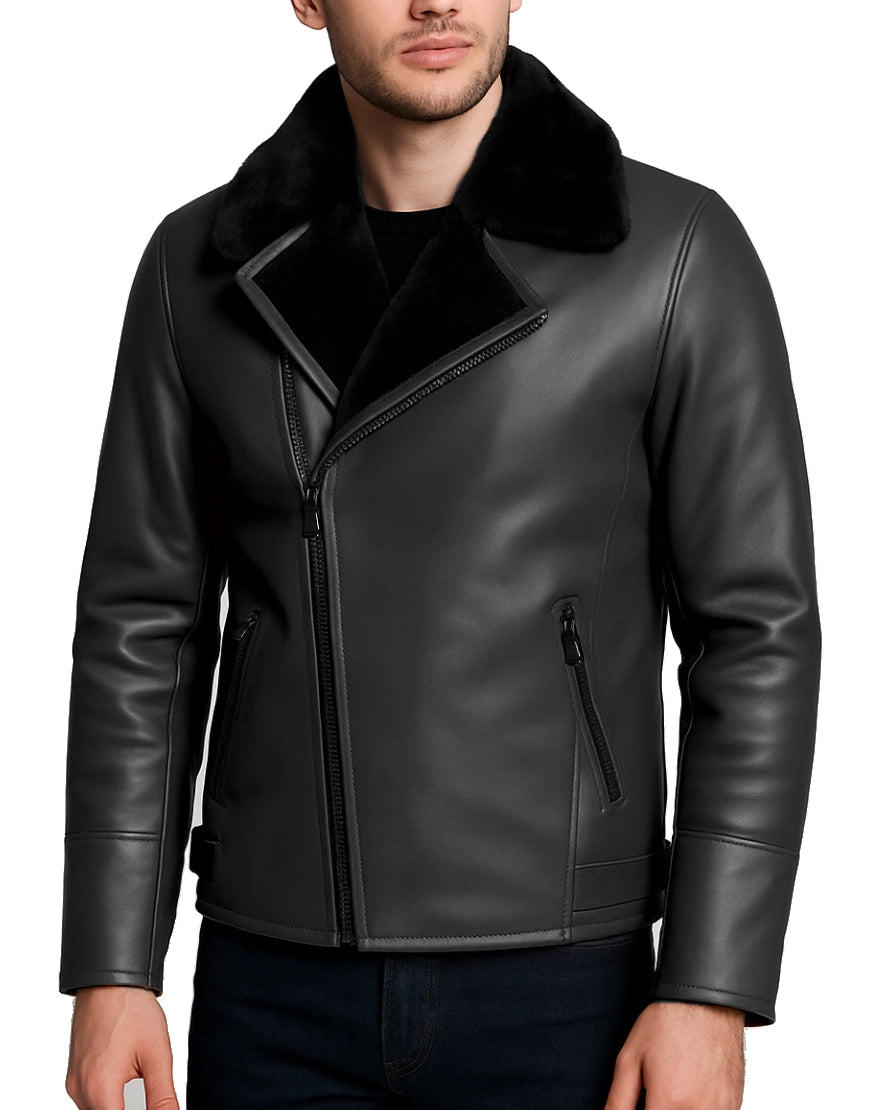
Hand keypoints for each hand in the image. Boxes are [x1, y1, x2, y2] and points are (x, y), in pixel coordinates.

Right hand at [65, 985, 178, 1108]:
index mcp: (100, 1088)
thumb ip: (162, 1098)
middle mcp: (80, 1090)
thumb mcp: (157, 1055)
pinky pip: (90, 1100)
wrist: (109, 979)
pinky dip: (109, 1099)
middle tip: (152, 1098)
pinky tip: (126, 1081)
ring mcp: (73, 1083)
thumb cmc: (132, 1009)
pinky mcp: (74, 1076)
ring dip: (118, 1107)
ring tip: (139, 1080)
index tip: (155, 1105)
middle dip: (129, 1109)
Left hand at [604, 1000, 745, 1109]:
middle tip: (654, 1094)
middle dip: (659, 1108)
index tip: (641, 1103)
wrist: (706, 1001)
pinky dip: (697, 1106)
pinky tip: (691, 1088)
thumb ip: (618, 1101)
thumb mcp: (630, 1058)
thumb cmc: (668, 1023)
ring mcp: (721, 1109)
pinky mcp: (734, 1104)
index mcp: (669, 1102)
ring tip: (674, 1086)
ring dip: (679, 1107)